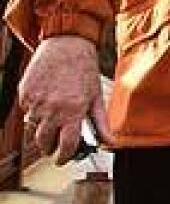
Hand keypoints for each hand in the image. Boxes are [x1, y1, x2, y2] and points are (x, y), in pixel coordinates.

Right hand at [18, 35, 113, 164]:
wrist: (66, 43)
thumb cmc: (84, 69)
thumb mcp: (97, 96)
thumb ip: (101, 123)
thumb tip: (111, 143)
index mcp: (73, 111)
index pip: (66, 146)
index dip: (64, 157)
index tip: (64, 159)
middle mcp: (52, 109)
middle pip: (44, 143)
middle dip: (50, 147)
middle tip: (58, 141)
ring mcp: (35, 102)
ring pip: (33, 130)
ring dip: (43, 129)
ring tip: (55, 115)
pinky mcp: (24, 94)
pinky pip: (27, 113)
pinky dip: (35, 113)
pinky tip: (47, 100)